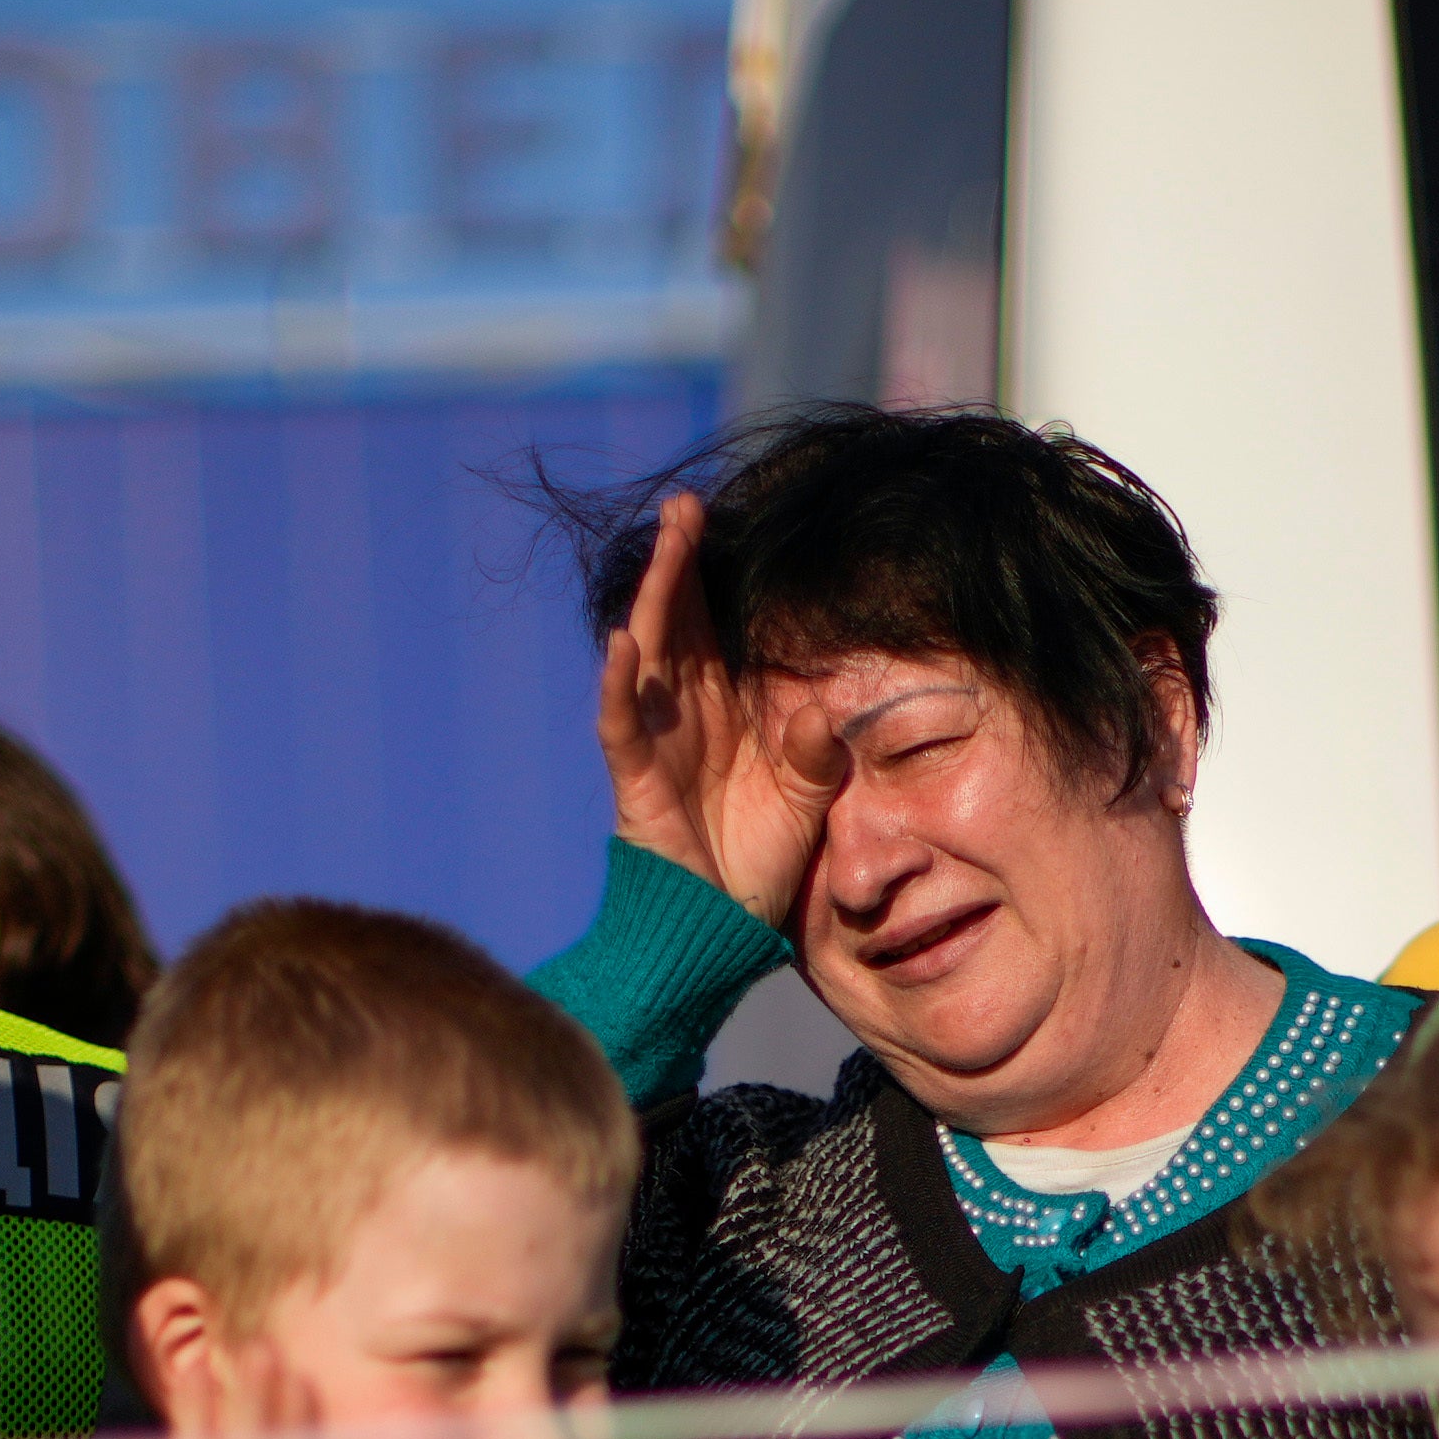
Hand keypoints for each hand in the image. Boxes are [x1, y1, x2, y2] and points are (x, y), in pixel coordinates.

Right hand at [595, 491, 830, 930]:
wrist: (720, 931)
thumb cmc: (761, 864)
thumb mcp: (809, 803)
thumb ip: (817, 757)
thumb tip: (819, 713)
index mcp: (726, 711)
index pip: (714, 629)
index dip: (712, 578)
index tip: (720, 522)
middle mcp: (685, 715)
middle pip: (678, 625)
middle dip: (679, 565)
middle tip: (685, 507)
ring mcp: (656, 743)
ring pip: (650, 656)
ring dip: (656, 599)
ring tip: (666, 545)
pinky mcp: (636, 779)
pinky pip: (620, 724)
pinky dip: (618, 685)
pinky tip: (623, 642)